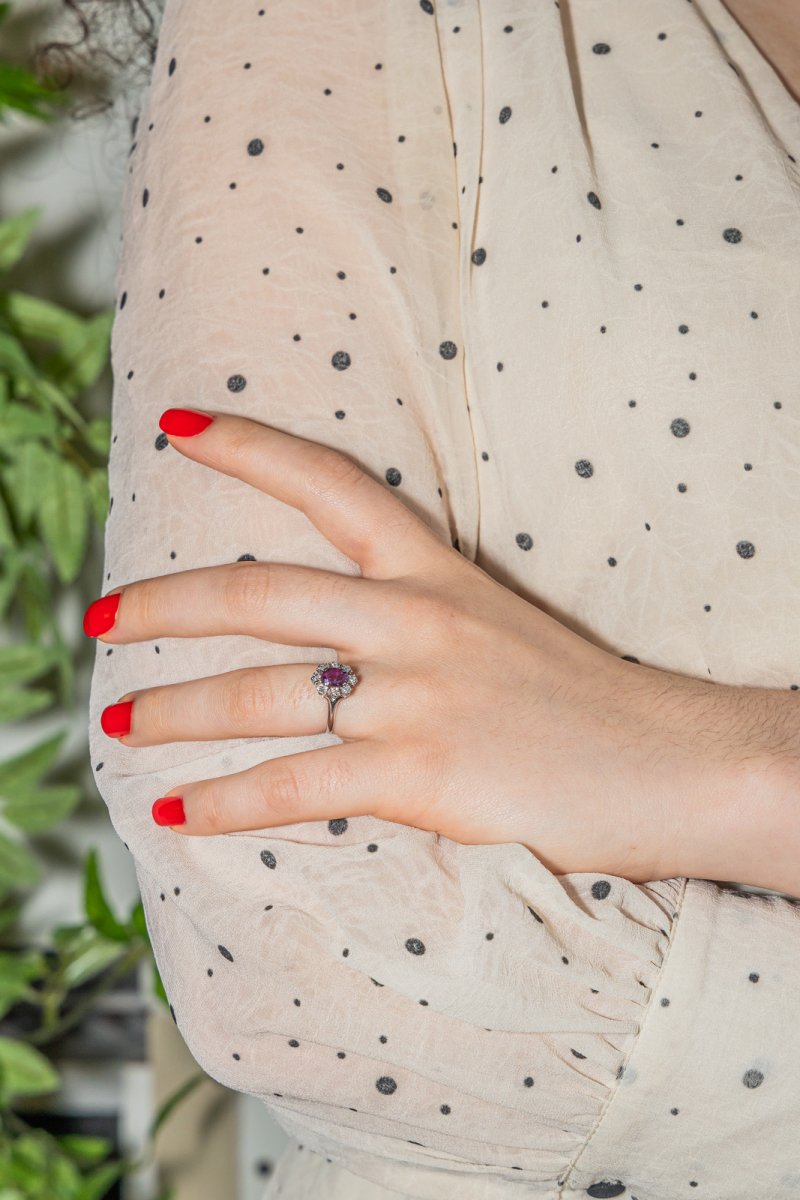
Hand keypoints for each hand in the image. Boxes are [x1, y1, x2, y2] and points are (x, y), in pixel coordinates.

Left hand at [84, 406, 738, 881]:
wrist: (675, 764)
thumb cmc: (595, 703)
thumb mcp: (505, 631)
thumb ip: (426, 627)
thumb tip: (346, 657)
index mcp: (438, 573)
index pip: (331, 485)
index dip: (249, 448)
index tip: (180, 427)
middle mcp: (414, 621)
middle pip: (257, 593)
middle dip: (161, 604)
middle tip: (100, 618)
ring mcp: (413, 696)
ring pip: (256, 694)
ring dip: (174, 710)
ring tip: (121, 724)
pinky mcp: (418, 774)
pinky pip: (292, 786)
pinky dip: (224, 803)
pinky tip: (175, 814)